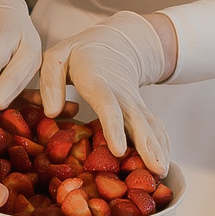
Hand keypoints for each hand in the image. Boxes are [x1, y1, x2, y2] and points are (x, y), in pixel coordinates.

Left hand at [38, 10, 171, 172]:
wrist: (114, 42)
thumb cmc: (79, 53)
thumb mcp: (57, 57)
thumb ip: (50, 81)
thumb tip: (53, 112)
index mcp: (98, 82)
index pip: (108, 106)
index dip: (114, 128)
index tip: (118, 151)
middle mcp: (121, 95)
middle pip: (138, 121)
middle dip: (147, 146)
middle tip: (155, 169)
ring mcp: (134, 103)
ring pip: (150, 126)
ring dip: (158, 149)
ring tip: (162, 173)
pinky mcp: (140, 111)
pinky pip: (154, 128)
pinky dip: (162, 146)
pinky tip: (164, 164)